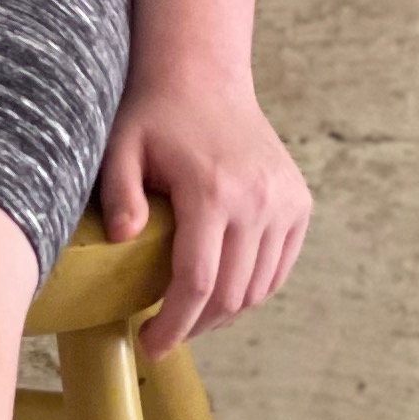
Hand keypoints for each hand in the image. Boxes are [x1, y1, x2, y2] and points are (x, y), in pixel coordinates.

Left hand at [97, 72, 311, 360]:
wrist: (203, 75)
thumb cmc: (154, 114)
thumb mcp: (121, 146)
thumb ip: (119, 193)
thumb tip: (123, 240)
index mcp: (213, 191)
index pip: (197, 282)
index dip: (174, 325)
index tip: (151, 344)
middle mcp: (258, 200)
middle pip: (231, 293)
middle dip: (196, 326)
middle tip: (163, 334)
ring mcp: (285, 201)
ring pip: (259, 287)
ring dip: (225, 312)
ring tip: (190, 314)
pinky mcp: (299, 202)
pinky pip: (279, 266)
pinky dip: (253, 288)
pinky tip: (221, 290)